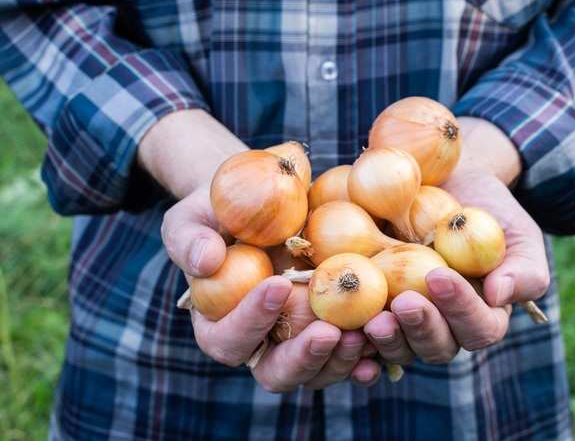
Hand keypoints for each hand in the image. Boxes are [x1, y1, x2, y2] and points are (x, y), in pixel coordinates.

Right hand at [162, 186, 381, 391]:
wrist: (259, 202)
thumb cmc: (217, 213)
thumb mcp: (191, 217)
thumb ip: (189, 239)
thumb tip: (205, 261)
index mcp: (218, 326)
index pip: (228, 339)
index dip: (250, 320)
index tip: (277, 284)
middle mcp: (259, 344)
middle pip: (276, 372)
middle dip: (304, 357)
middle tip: (330, 331)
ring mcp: (297, 340)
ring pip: (318, 371)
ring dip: (342, 358)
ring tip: (365, 331)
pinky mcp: (330, 328)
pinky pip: (350, 352)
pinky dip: (369, 351)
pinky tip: (385, 333)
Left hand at [365, 117, 549, 363]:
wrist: (445, 184)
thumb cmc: (487, 209)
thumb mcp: (517, 232)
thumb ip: (522, 268)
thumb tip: (500, 295)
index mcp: (480, 315)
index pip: (478, 328)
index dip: (460, 309)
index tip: (439, 276)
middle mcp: (442, 325)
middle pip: (435, 347)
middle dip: (420, 329)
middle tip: (402, 304)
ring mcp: (404, 319)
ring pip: (398, 347)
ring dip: (386, 340)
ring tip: (371, 320)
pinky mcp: (371, 306)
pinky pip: (360, 332)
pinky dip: (351, 338)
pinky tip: (338, 331)